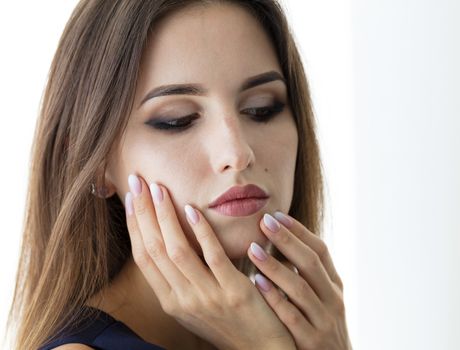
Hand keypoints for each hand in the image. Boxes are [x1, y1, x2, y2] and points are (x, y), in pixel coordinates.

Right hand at [124, 174, 294, 349]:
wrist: (261, 349)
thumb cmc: (228, 321)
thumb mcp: (195, 304)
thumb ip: (181, 277)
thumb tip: (169, 242)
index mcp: (170, 301)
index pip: (143, 257)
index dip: (134, 225)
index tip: (130, 197)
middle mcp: (182, 300)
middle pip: (155, 250)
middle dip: (143, 213)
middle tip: (137, 181)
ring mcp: (206, 297)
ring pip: (177, 251)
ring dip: (165, 218)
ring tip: (159, 189)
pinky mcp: (233, 292)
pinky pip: (213, 257)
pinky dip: (200, 232)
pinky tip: (193, 209)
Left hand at [247, 213, 351, 349]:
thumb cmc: (319, 326)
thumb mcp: (321, 299)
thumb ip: (306, 274)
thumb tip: (280, 240)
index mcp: (334, 286)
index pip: (321, 251)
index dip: (300, 231)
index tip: (277, 214)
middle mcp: (332, 300)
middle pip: (310, 263)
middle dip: (287, 240)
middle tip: (263, 221)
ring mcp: (323, 321)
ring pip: (300, 288)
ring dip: (275, 266)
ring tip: (252, 249)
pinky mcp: (311, 341)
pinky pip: (291, 316)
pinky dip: (275, 298)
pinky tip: (256, 283)